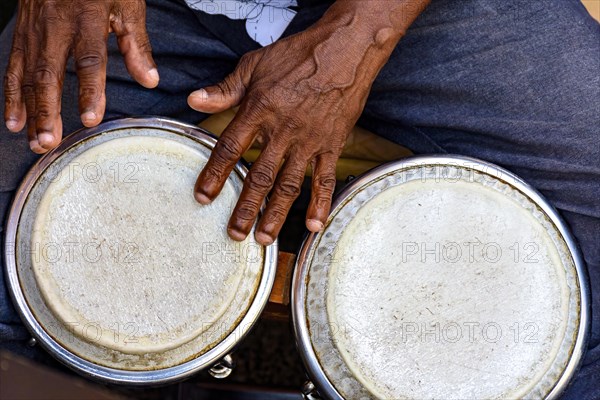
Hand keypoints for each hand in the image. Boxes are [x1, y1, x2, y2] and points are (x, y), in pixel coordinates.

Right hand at [4, 0, 158, 153]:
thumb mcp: (126, 5)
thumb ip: (136, 44)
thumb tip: (150, 81)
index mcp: (86, 19)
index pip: (89, 60)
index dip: (90, 91)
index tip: (91, 118)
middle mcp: (55, 26)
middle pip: (49, 74)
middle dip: (48, 111)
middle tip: (51, 141)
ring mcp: (34, 30)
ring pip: (28, 75)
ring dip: (30, 111)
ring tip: (35, 141)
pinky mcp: (22, 33)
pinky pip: (14, 67)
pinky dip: (12, 95)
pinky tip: (14, 120)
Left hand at [189, 0, 428, 244]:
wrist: (345, 49)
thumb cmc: (297, 55)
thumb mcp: (254, 65)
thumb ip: (225, 89)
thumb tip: (193, 100)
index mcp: (259, 109)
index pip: (230, 148)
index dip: (214, 174)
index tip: (202, 197)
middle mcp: (282, 131)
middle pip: (260, 176)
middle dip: (245, 207)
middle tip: (234, 233)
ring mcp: (309, 141)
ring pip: (290, 184)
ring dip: (276, 214)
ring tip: (264, 238)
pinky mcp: (332, 144)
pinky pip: (326, 178)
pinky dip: (320, 202)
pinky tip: (314, 225)